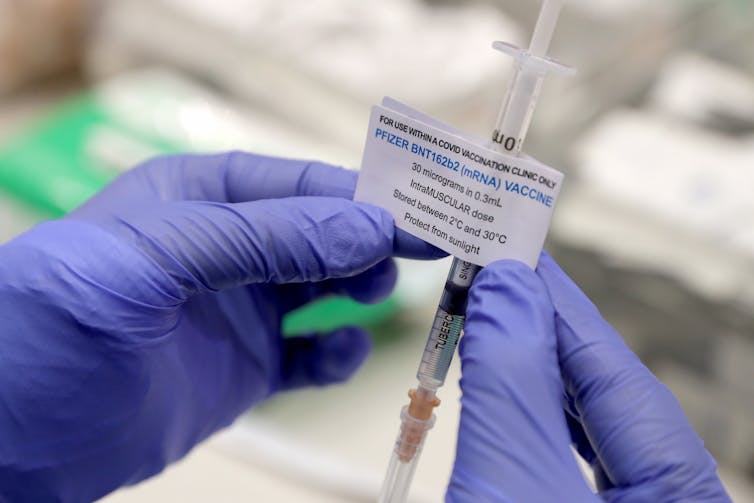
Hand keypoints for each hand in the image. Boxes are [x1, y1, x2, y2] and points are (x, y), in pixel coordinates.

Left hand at [0, 152, 442, 501]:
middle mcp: (221, 248)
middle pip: (317, 232)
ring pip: (320, 287)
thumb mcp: (148, 260)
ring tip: (373, 295)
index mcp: (194, 197)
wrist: (9, 441)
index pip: (294, 183)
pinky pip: (308, 353)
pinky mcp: (243, 367)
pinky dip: (335, 352)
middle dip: (366, 239)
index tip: (413, 212)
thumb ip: (258, 239)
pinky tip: (338, 354)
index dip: (356, 195)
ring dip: (357, 287)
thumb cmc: (50, 326)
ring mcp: (235, 309)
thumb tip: (368, 230)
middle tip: (414, 254)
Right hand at [447, 253, 730, 501]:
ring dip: (536, 374)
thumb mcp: (505, 480)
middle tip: (493, 283)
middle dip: (542, 336)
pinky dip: (540, 418)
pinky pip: (576, 456)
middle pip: (609, 396)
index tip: (514, 258)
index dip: (557, 307)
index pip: (617, 373)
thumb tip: (507, 291)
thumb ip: (510, 385)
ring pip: (592, 425)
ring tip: (495, 326)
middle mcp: (670, 501)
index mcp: (680, 495)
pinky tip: (517, 391)